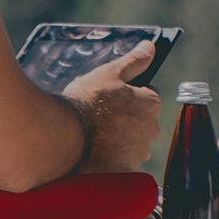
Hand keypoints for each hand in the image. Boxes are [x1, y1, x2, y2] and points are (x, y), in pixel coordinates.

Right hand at [67, 41, 163, 171]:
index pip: (146, 96)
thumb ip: (133, 62)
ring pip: (132, 143)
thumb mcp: (109, 73)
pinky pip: (123, 163)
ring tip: (95, 135)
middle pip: (141, 121)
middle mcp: (152, 129)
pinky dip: (112, 159)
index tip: (110, 99)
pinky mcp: (127, 171)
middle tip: (100, 117)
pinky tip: (96, 153)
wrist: (66, 138)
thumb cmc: (87, 102)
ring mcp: (140, 152)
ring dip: (120, 140)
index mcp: (151, 103)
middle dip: (125, 119)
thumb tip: (151, 48)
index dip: (127, 96)